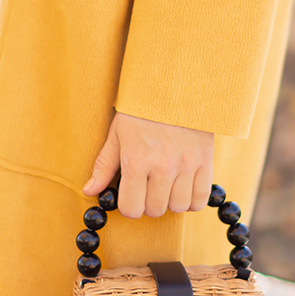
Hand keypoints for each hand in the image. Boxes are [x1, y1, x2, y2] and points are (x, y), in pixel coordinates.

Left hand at [83, 111, 213, 218]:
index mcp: (136, 161)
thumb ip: (104, 166)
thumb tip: (89, 191)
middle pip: (155, 210)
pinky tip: (183, 188)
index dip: (129, 206)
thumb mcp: (117, 134)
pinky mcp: (205, 160)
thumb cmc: (141, 110)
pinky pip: (201, 198)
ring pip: (178, 207)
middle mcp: (162, 166)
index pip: (132, 208)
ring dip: (170, 202)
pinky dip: (192, 200)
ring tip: (166, 187)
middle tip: (148, 188)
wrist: (175, 85)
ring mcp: (186, 164)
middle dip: (148, 204)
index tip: (130, 196)